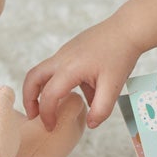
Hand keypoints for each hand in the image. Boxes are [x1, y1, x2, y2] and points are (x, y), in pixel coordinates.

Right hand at [22, 0, 156, 129]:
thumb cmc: (121, 55)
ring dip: (42, 90)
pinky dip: (57, 82)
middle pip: (32, 78)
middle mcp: (62, 58)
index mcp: (70, 68)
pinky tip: (77, 92)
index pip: (49, 96)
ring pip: (42, 71)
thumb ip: (101, 109)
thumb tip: (90, 124)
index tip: (51, 127)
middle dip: (29, 99)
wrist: (128, 29)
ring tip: (52, 108)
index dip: (47, 115)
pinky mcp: (71, 49)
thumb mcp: (114, 86)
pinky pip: (57, 67)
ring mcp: (65, 52)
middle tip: (34, 116)